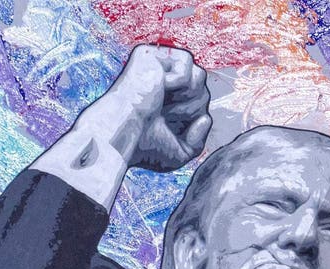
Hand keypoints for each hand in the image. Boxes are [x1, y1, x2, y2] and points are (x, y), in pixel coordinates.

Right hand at [89, 44, 211, 171]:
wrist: (124, 133)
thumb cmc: (143, 146)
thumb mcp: (179, 153)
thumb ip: (198, 140)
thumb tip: (205, 119)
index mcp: (166, 102)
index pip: (202, 104)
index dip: (193, 118)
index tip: (167, 126)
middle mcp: (161, 83)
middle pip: (203, 90)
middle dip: (191, 108)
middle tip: (163, 113)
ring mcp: (156, 67)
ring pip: (200, 75)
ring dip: (187, 95)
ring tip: (163, 101)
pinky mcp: (151, 53)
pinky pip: (187, 63)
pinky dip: (178, 79)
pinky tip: (159, 85)